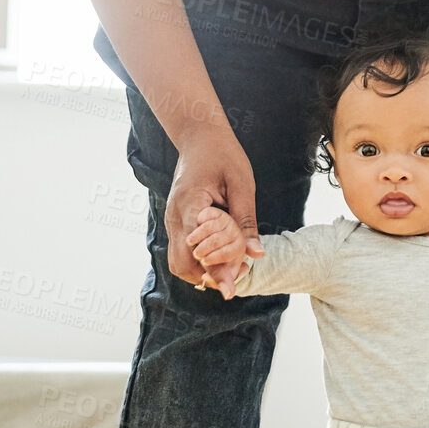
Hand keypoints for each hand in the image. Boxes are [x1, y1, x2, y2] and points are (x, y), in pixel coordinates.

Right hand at [163, 127, 262, 289]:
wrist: (199, 136)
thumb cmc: (223, 155)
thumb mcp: (242, 185)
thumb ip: (246, 221)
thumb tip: (256, 253)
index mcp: (190, 206)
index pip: (198, 251)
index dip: (215, 273)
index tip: (230, 290)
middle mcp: (175, 217)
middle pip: (182, 264)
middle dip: (207, 277)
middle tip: (235, 278)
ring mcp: (172, 220)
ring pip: (179, 261)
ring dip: (201, 271)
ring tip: (230, 269)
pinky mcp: (176, 220)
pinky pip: (182, 250)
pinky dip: (198, 260)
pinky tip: (220, 257)